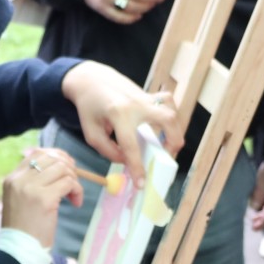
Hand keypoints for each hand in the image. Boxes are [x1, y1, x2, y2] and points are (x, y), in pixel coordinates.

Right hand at [1, 147, 83, 246]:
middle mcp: (20, 180)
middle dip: (68, 167)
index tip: (67, 167)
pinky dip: (77, 190)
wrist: (18, 249)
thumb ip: (32, 182)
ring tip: (73, 196)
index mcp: (12, 178)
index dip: (56, 155)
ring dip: (74, 180)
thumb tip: (59, 165)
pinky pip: (69, 183)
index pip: (36, 153)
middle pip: (52, 158)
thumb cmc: (23, 228)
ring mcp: (31, 188)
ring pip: (62, 168)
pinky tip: (76, 203)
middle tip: (73, 183)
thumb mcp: (20, 199)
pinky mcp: (44, 199)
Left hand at [61, 61, 179, 182]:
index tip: (142, 184)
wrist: (90, 79)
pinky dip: (170, 115)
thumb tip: (126, 160)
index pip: (131, 146)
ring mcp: (145, 97)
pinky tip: (165, 126)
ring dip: (175, 131)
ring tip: (168, 146)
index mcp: (118, 114)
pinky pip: (167, 103)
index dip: (137, 168)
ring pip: (171, 112)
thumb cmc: (89, 107)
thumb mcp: (91, 133)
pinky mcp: (149, 94)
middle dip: (172, 143)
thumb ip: (107, 150)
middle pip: (166, 121)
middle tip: (166, 158)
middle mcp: (136, 104)